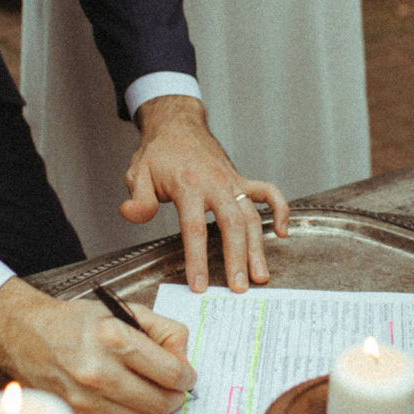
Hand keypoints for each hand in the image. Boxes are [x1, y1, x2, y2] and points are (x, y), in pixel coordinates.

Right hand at [0, 277, 196, 413]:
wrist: (26, 335)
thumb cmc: (77, 321)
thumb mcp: (124, 309)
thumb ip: (163, 329)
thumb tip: (183, 355)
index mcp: (115, 338)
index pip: (170, 371)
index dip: (186, 376)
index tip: (187, 374)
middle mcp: (99, 371)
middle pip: (159, 402)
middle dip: (176, 397)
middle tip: (177, 388)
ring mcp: (86, 398)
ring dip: (156, 407)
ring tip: (155, 391)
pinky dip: (129, 410)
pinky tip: (125, 392)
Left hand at [119, 95, 289, 292]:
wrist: (178, 125)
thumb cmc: (159, 153)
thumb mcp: (138, 173)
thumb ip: (138, 198)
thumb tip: (131, 215)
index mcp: (189, 184)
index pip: (195, 228)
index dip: (197, 259)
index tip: (199, 285)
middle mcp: (216, 184)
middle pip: (231, 224)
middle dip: (237, 258)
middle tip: (240, 287)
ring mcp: (232, 182)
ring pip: (252, 216)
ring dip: (258, 247)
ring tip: (260, 275)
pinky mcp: (242, 180)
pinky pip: (268, 193)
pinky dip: (280, 210)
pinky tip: (282, 232)